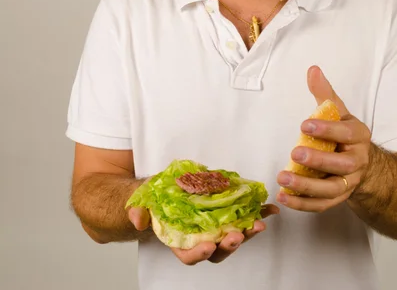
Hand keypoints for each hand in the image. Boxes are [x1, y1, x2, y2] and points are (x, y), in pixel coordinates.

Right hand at [129, 204, 278, 264]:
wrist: (164, 191)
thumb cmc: (154, 201)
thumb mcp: (141, 203)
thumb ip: (138, 211)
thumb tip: (138, 219)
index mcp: (179, 240)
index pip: (189, 255)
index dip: (199, 253)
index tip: (209, 246)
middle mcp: (200, 238)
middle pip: (218, 250)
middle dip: (230, 244)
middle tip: (239, 234)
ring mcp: (215, 228)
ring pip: (233, 237)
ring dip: (248, 231)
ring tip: (260, 222)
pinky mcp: (227, 216)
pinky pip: (244, 218)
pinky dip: (257, 214)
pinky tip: (269, 210)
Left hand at [276, 65, 371, 212]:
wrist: (364, 163)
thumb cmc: (345, 133)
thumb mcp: (338, 111)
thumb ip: (324, 93)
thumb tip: (312, 69)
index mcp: (358, 136)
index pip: (346, 133)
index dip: (327, 129)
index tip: (305, 124)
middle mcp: (356, 161)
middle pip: (340, 165)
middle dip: (318, 161)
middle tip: (295, 153)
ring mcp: (348, 183)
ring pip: (330, 190)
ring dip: (305, 187)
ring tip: (282, 179)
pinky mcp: (337, 198)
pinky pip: (321, 205)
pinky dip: (302, 204)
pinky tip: (284, 197)